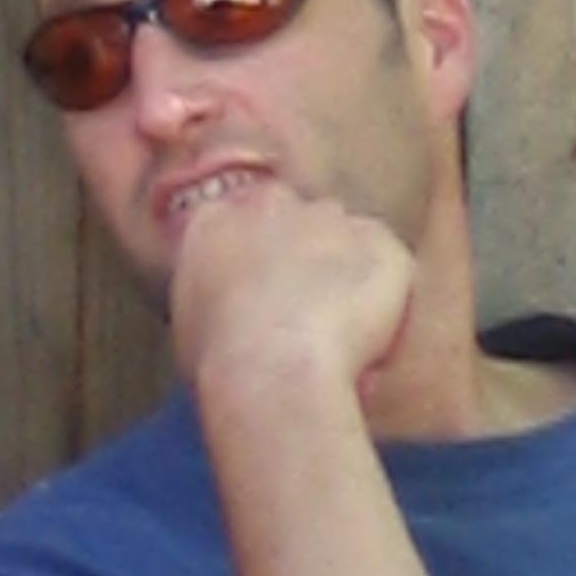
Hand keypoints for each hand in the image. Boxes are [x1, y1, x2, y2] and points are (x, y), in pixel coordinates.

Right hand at [168, 180, 413, 401]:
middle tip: (306, 306)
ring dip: (346, 269)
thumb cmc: (221, 363)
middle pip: (297, 216)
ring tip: (341, 325)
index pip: (241, 216)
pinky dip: (385, 292)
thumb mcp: (186, 322)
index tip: (269, 284)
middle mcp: (272, 205)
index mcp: (216, 220)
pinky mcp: (379, 241)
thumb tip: (226, 302)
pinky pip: (389, 262)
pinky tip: (371, 333)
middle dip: (306, 251)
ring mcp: (330, 218)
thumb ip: (208, 291)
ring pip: (346, 235)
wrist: (274, 370)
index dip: (260, 253)